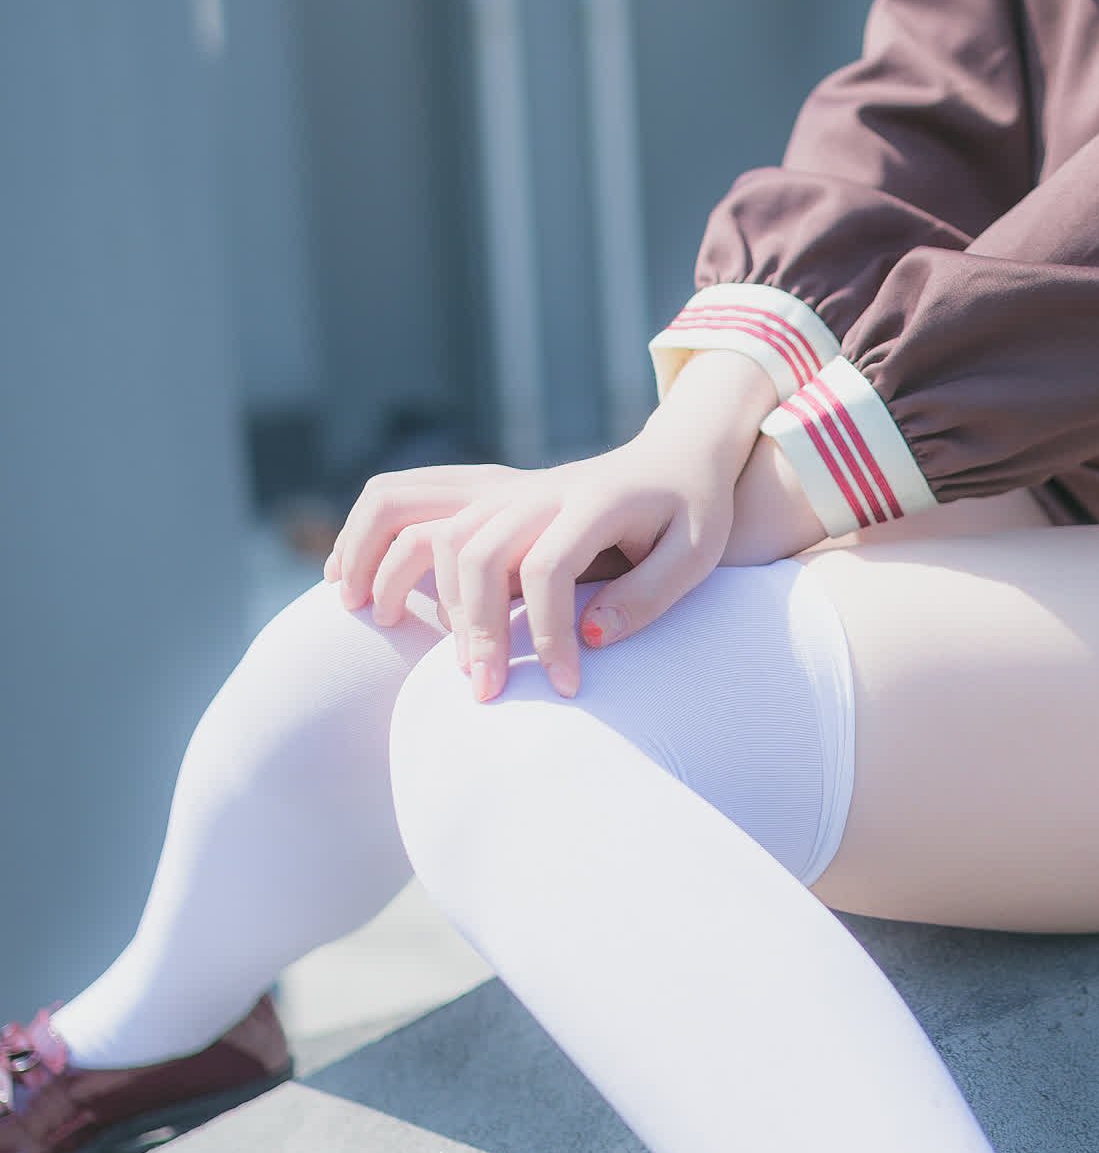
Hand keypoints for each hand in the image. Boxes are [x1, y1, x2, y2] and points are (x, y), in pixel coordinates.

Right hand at [328, 351, 780, 698]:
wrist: (674, 460)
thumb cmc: (692, 516)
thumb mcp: (697, 555)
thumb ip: (650, 596)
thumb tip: (589, 638)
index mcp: (594, 500)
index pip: (549, 565)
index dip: (550, 632)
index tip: (568, 687)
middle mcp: (535, 488)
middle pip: (475, 549)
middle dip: (471, 626)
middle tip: (483, 692)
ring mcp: (500, 486)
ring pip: (422, 512)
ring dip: (389, 565)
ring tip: (373, 623)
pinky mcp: (481, 493)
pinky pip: (402, 496)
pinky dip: (364, 531)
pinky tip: (348, 580)